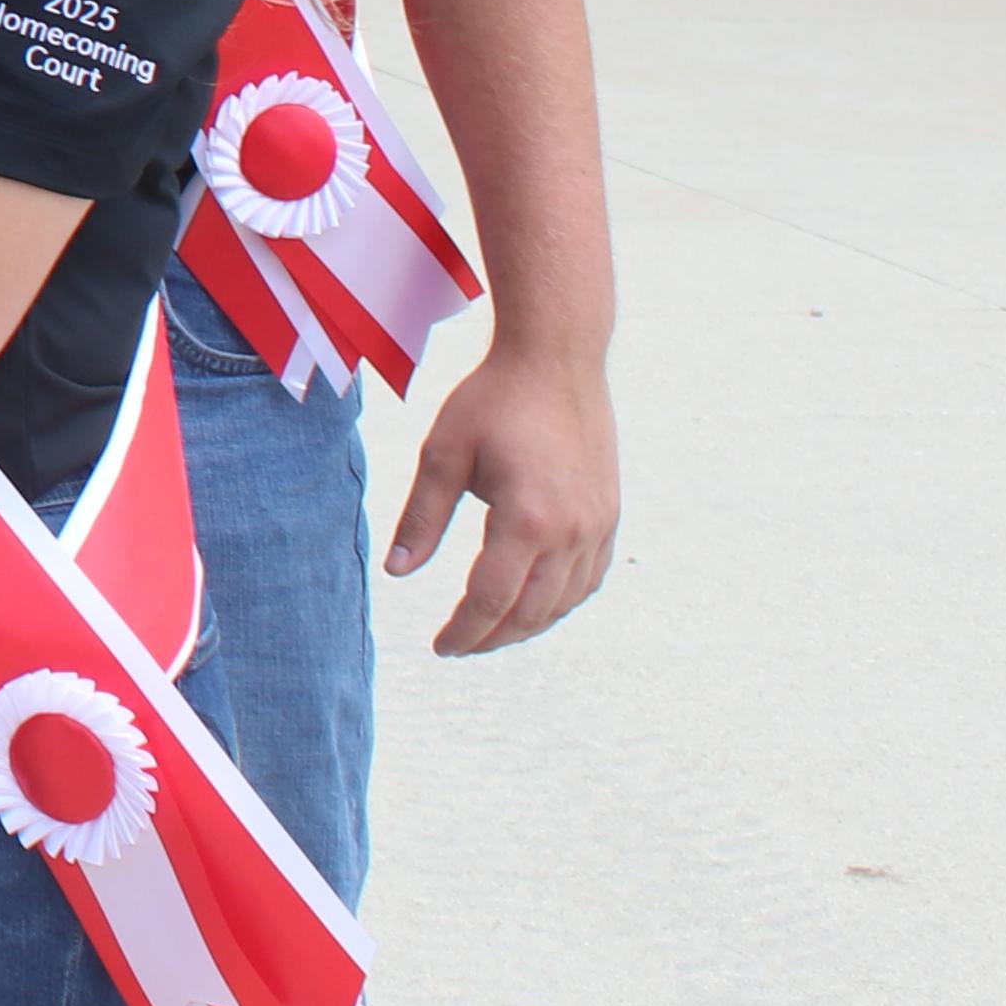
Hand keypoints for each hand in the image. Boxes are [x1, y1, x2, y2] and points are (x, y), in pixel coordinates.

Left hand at [387, 334, 619, 654]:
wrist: (557, 358)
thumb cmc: (492, 400)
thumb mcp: (442, 453)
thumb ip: (421, 517)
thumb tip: (397, 572)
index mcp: (528, 519)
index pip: (490, 600)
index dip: (462, 631)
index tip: (439, 647)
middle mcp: (572, 531)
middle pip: (530, 611)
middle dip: (490, 637)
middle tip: (457, 645)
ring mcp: (598, 525)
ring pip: (563, 602)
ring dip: (526, 625)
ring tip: (488, 631)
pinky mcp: (609, 515)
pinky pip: (587, 580)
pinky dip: (559, 602)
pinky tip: (532, 604)